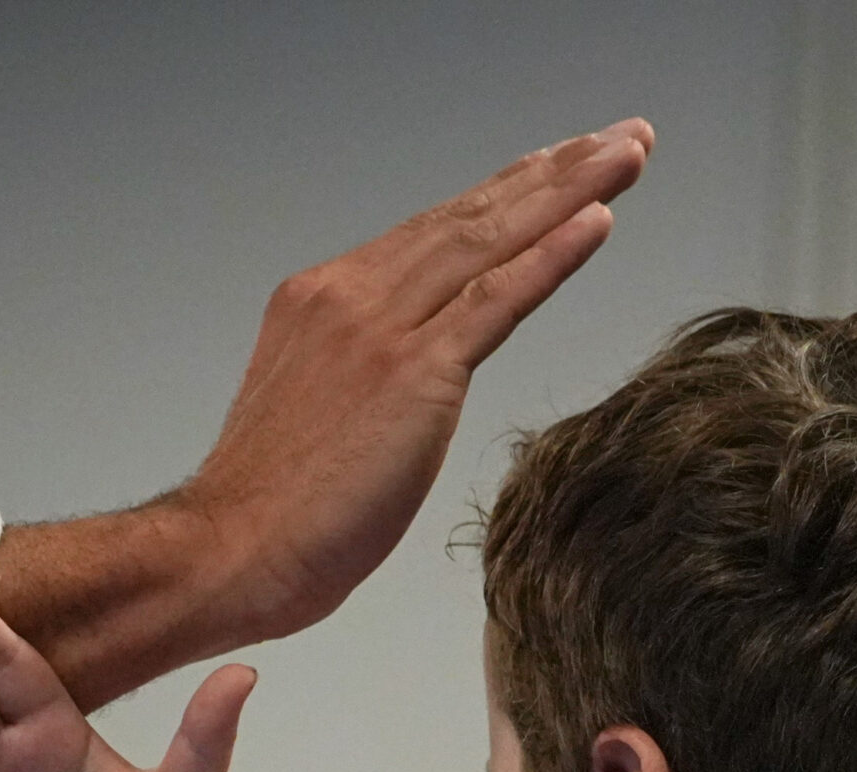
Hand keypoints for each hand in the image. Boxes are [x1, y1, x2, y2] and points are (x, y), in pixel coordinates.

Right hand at [0, 117, 655, 709]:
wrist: (228, 550)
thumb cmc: (266, 512)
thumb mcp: (313, 416)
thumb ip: (360, 377)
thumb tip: (403, 387)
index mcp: (322, 300)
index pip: (430, 233)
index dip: (500, 195)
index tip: (553, 165)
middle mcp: (352, 295)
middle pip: (470, 217)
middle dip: (552, 171)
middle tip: (619, 135)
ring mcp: (383, 329)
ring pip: (491, 241)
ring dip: (570, 190)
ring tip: (628, 153)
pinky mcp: (414, 374)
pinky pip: (496, 300)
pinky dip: (551, 255)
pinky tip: (599, 219)